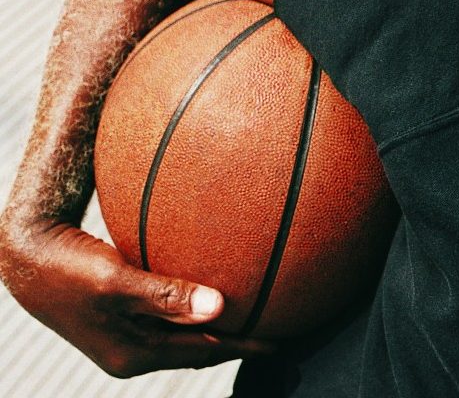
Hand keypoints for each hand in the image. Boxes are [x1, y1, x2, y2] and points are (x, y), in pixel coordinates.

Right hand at [0, 219, 275, 377]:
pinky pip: (172, 314)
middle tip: (282, 329)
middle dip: (239, 342)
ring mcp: (126, 335)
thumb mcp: (114, 281)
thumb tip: (219, 308)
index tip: (284, 340)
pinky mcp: (123, 315)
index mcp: (133, 354)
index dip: (246, 347)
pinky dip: (198, 307)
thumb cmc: (65, 265)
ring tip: (259, 314)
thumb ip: (165, 295)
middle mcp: (132, 351)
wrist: (24, 253)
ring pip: (186, 333)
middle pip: (199, 348)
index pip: (204, 352)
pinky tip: (218, 289)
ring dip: (220, 325)